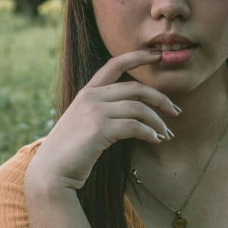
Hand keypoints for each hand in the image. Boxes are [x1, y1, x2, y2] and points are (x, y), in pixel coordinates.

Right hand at [24, 48, 181, 191]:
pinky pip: (135, 126)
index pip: (115, 64)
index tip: (158, 55)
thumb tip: (136, 113)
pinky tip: (155, 140)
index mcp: (88, 92)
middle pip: (136, 88)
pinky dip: (150, 133)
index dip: (138, 56)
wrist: (52, 171)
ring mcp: (94, 111)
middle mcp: (91, 96)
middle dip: (161, 98)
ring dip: (158, 122)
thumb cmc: (72, 151)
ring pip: (139, 108)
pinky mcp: (99, 129)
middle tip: (176, 111)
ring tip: (167, 134)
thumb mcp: (85, 123)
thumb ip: (103, 111)